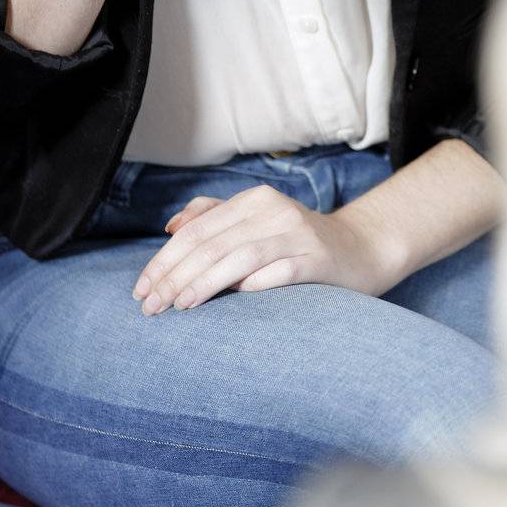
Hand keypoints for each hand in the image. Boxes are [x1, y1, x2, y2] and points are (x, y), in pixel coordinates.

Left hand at [130, 186, 392, 313]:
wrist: (364, 250)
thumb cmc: (301, 244)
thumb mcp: (258, 222)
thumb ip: (215, 217)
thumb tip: (172, 227)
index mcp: (254, 200)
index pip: (196, 230)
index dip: (164, 260)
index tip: (141, 289)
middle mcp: (273, 210)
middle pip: (210, 244)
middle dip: (174, 276)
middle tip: (150, 307)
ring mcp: (296, 234)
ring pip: (236, 257)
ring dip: (201, 284)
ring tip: (177, 307)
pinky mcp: (315, 259)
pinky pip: (276, 272)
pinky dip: (249, 287)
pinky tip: (227, 303)